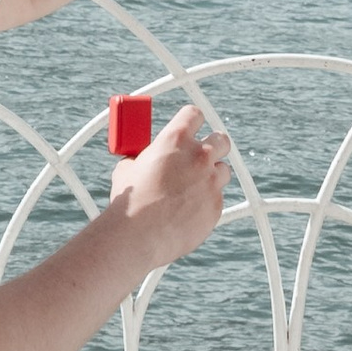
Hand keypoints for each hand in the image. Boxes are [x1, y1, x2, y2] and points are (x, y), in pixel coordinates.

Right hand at [108, 103, 233, 271]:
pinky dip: (207, 201)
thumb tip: (142, 158)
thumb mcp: (128, 168)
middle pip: (221, 139)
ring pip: (223, 170)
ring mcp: (211, 181)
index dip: (192, 120)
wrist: (138, 236)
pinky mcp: (216, 206)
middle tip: (202, 156)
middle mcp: (199, 156)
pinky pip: (217, 198)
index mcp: (175, 139)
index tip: (190, 126)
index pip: (194, 114)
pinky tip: (188, 211)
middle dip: (214, 145)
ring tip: (192, 188)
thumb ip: (143, 157)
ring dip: (212, 175)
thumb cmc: (130, 202)